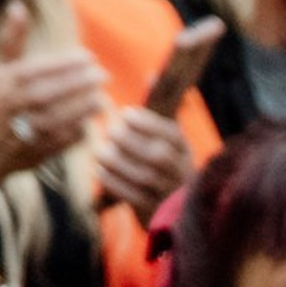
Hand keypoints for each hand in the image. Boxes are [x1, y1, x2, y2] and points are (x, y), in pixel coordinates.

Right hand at [0, 4, 107, 183]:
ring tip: (102, 96)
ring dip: (88, 105)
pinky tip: (92, 117)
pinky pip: (70, 137)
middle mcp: (18, 105)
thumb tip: (18, 6)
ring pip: (66, 116)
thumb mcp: (1, 69)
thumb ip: (13, 40)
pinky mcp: (43, 150)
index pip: (43, 68)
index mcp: (8, 82)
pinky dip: (84, 127)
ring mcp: (31, 130)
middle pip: (57, 91)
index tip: (89, 57)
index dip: (69, 63)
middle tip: (103, 75)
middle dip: (83, 82)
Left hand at [92, 103, 193, 220]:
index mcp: (185, 151)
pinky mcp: (153, 211)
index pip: (171, 134)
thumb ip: (159, 107)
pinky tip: (101, 171)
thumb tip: (152, 75)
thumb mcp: (166, 136)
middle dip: (129, 141)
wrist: (170, 210)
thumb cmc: (163, 163)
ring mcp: (168, 194)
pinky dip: (113, 182)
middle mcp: (181, 173)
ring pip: (142, 176)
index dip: (147, 123)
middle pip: (157, 155)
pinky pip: (132, 196)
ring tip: (100, 151)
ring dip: (117, 161)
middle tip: (111, 132)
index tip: (127, 115)